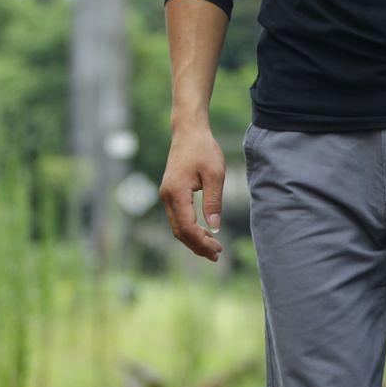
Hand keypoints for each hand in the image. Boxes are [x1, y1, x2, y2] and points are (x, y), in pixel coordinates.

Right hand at [159, 125, 225, 260]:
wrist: (189, 131)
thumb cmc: (203, 149)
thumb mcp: (215, 174)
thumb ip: (213, 201)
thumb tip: (215, 227)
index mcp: (176, 193)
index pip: (187, 227)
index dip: (201, 242)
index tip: (218, 249)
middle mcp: (167, 196)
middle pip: (180, 232)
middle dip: (198, 246)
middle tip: (217, 255)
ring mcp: (167, 196)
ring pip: (178, 228)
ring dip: (194, 240)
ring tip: (214, 249)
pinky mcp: (171, 194)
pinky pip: (179, 219)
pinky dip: (191, 230)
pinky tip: (205, 234)